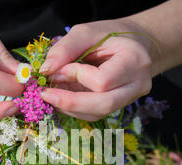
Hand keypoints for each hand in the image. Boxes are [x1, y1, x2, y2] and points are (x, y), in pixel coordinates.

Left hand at [39, 19, 155, 120]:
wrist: (131, 44)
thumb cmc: (108, 35)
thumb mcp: (86, 32)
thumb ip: (65, 49)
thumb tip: (45, 71)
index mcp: (134, 60)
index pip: (102, 81)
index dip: (75, 76)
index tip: (55, 69)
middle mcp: (137, 84)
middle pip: (104, 105)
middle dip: (70, 102)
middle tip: (44, 94)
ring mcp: (130, 99)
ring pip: (98, 113)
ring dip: (69, 107)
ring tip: (50, 94)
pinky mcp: (118, 107)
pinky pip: (94, 114)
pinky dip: (74, 109)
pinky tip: (61, 98)